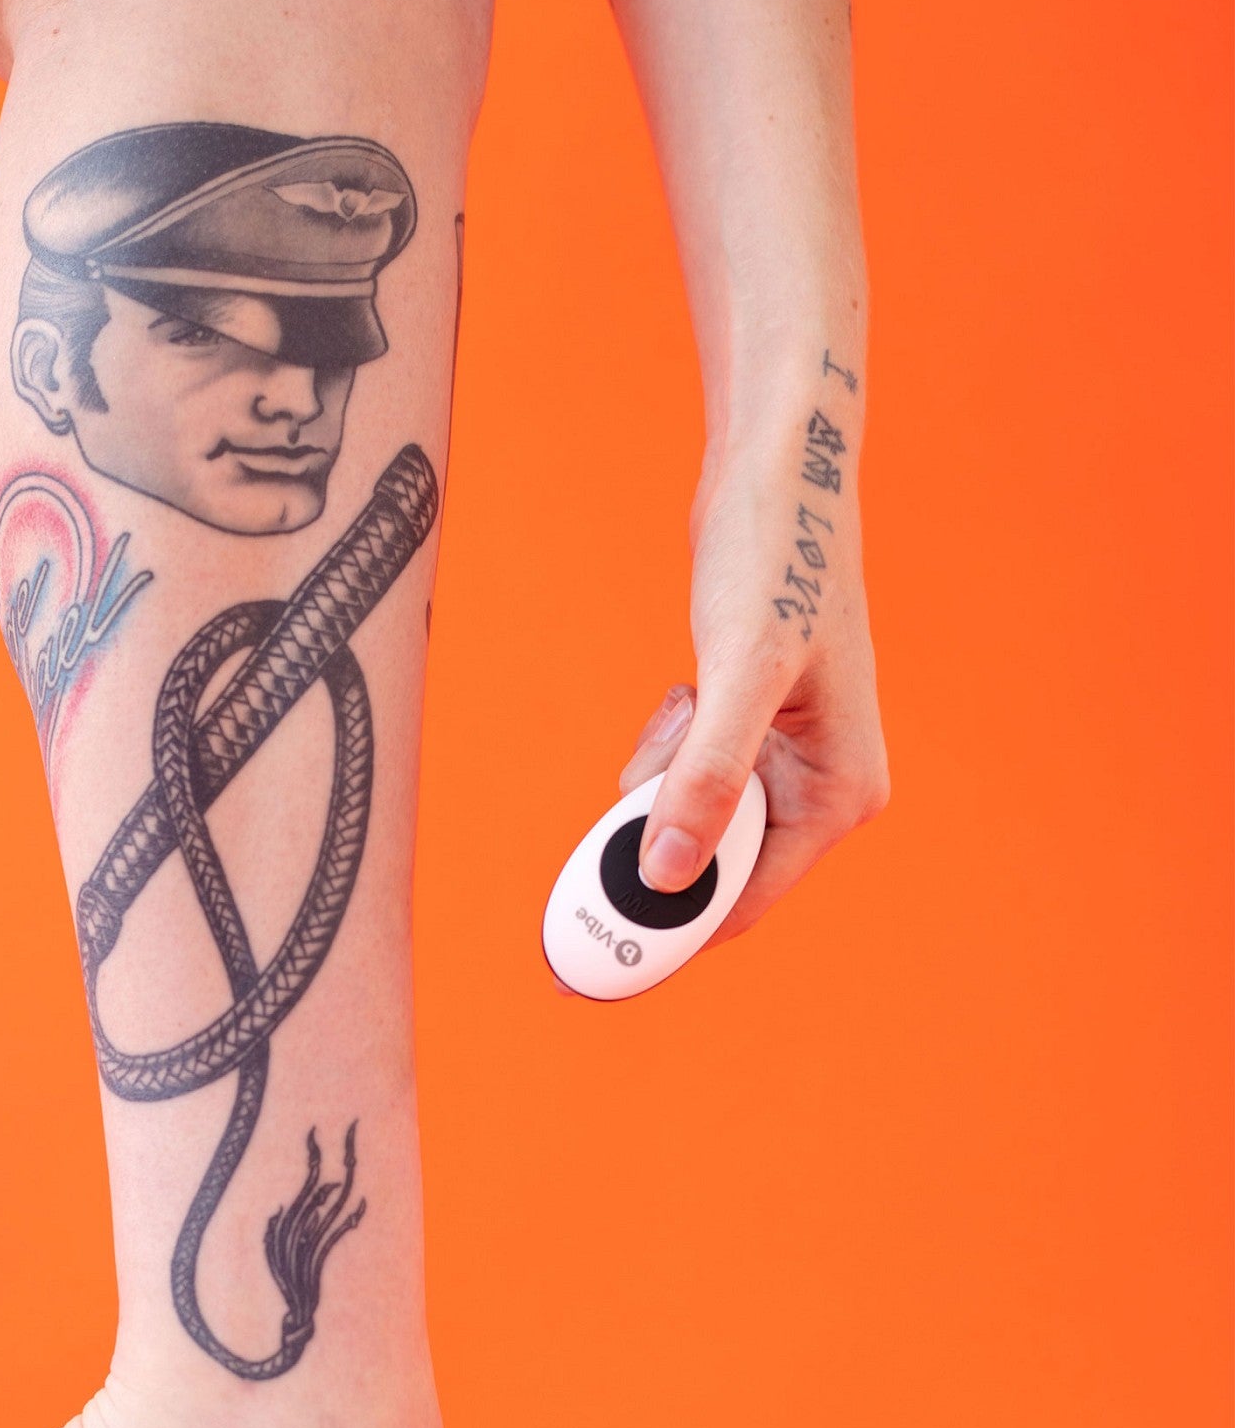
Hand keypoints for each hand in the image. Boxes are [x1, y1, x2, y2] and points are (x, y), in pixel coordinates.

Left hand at [621, 423, 888, 945]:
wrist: (778, 472)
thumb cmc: (777, 557)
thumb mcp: (741, 670)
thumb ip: (709, 774)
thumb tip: (667, 871)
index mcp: (842, 796)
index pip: (741, 900)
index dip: (663, 930)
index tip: (585, 955)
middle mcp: (825, 791)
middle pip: (710, 867)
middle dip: (657, 832)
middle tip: (634, 777)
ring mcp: (788, 765)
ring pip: (690, 821)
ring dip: (660, 779)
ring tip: (685, 699)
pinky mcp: (752, 733)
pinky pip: (686, 778)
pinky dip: (666, 748)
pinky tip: (686, 689)